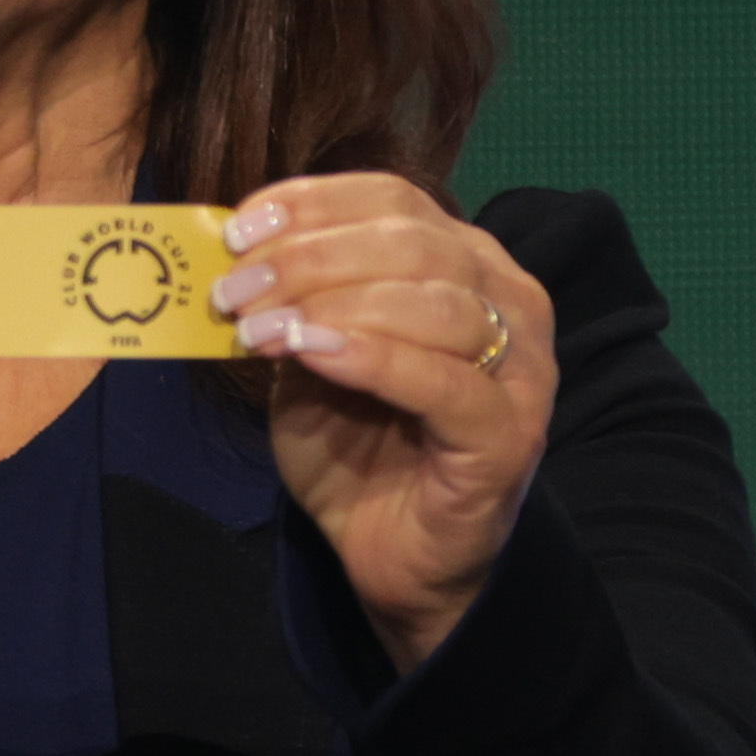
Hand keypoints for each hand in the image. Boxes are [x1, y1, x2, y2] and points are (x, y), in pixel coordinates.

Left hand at [215, 173, 550, 668]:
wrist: (393, 556)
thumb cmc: (358, 449)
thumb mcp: (310, 358)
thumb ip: (292, 303)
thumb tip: (236, 253)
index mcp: (466, 265)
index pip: (396, 200)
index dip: (315, 203)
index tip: (241, 227)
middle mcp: (509, 303)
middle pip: (414, 243)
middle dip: (310, 258)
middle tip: (234, 288)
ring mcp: (521, 370)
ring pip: (436, 303)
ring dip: (332, 304)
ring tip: (258, 328)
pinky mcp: (509, 435)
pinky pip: (445, 381)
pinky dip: (371, 357)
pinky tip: (311, 352)